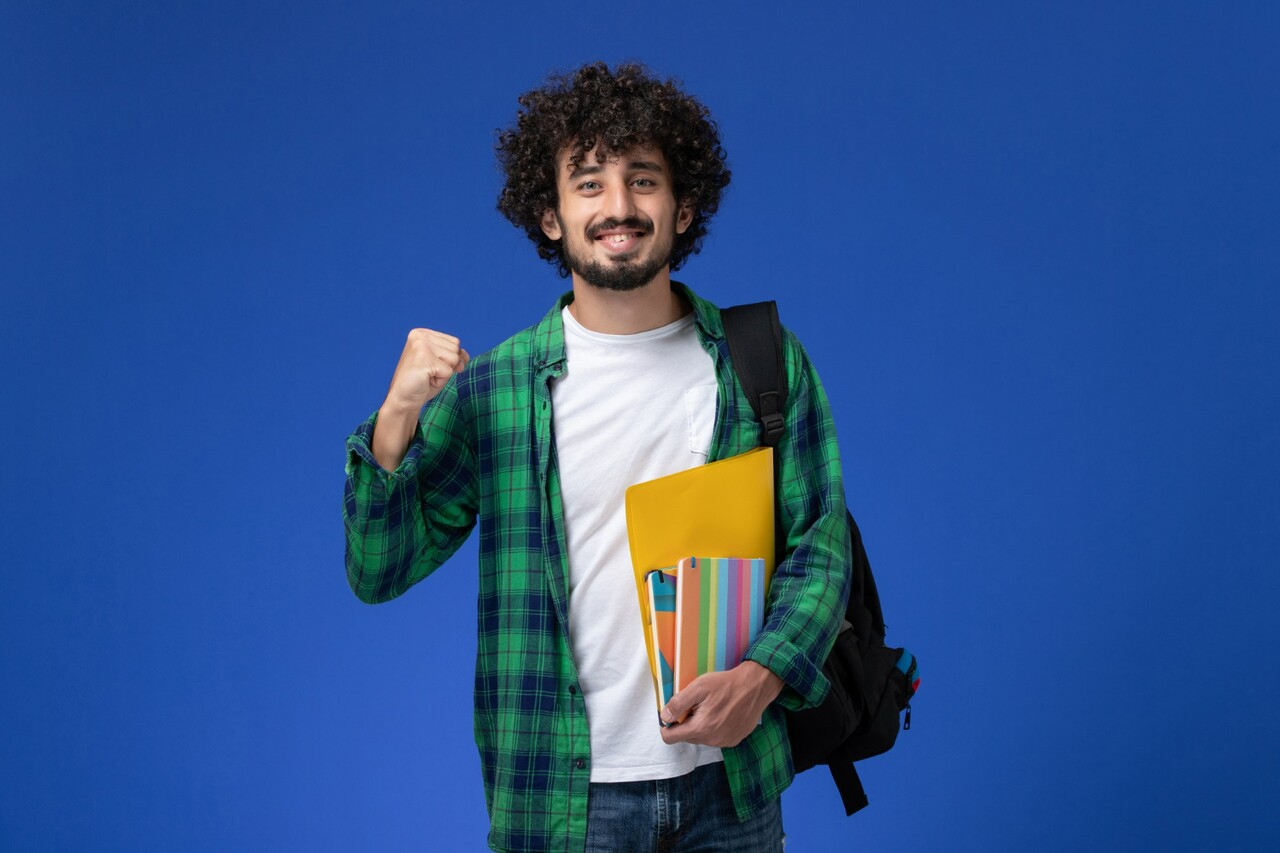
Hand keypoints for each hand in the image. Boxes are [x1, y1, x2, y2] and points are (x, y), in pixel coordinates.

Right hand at [384, 329, 469, 411]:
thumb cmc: (421, 383)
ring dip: (444, 373)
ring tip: (427, 376)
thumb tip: (465, 355)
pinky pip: (448, 371)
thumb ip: (454, 355)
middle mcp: (421, 335)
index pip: (454, 342)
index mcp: (422, 333)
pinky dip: (441, 381)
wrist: (404, 400)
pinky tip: (426, 381)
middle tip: (429, 373)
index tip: (431, 366)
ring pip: (454, 359)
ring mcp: (421, 345)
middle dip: (448, 365)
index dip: (449, 360)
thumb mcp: (441, 365)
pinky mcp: (424, 359)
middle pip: (456, 348)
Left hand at [659, 661, 783, 748]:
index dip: (666, 726)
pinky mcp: (734, 740)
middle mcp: (712, 740)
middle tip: (696, 705)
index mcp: (700, 728)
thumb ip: (678, 703)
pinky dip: (714, 728)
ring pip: (701, 738)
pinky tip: (722, 713)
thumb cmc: (726, 684)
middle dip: (686, 723)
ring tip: (711, 707)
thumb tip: (664, 717)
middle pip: (686, 737)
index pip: (670, 738)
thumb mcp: (698, 687)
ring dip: (701, 725)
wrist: (756, 686)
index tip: (671, 714)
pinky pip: (715, 738)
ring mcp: (724, 742)